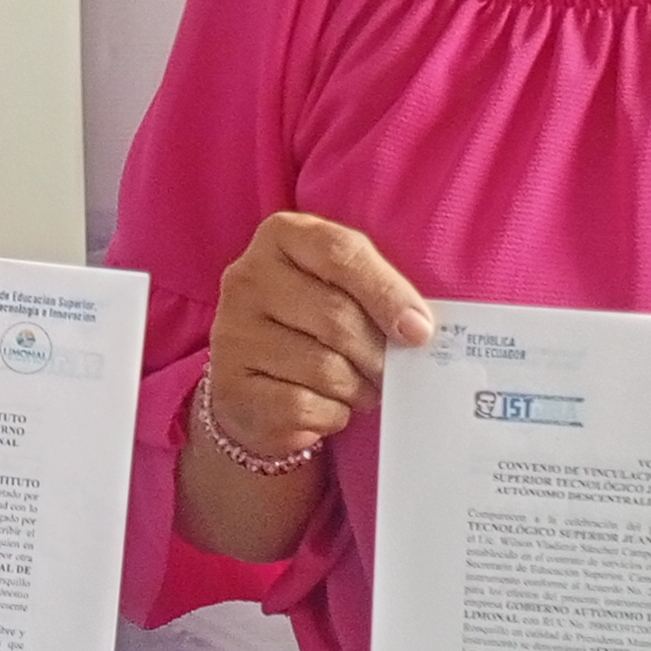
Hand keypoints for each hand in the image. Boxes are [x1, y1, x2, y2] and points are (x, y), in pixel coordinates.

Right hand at [203, 212, 433, 467]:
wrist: (257, 382)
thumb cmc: (315, 327)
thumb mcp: (344, 289)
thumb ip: (379, 294)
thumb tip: (418, 329)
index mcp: (281, 236)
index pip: (341, 253)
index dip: (387, 292)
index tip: (420, 330)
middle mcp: (247, 277)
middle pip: (336, 315)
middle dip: (378, 353)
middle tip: (393, 371)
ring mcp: (233, 332)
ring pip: (324, 367)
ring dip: (358, 388)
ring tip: (361, 389)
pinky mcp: (231, 385)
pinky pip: (303, 405)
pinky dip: (332, 415)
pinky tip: (330, 407)